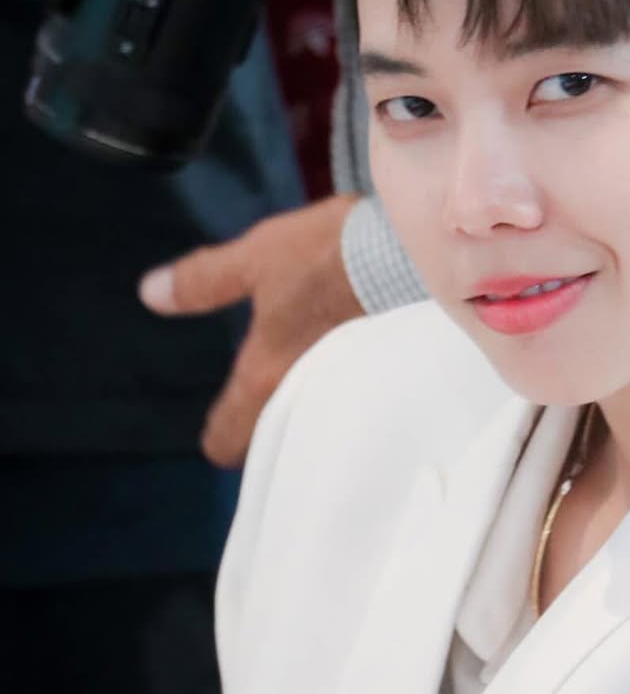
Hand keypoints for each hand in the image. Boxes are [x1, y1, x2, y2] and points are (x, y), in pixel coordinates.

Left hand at [139, 195, 362, 467]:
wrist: (414, 252)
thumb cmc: (328, 255)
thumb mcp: (258, 257)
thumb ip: (205, 281)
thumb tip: (150, 294)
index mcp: (265, 376)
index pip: (228, 439)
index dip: (218, 436)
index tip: (223, 425)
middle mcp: (305, 399)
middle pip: (276, 440)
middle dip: (269, 429)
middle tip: (271, 400)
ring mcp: (350, 397)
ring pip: (317, 428)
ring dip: (311, 416)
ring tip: (315, 387)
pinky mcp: (389, 383)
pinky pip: (356, 410)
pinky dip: (349, 401)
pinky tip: (357, 376)